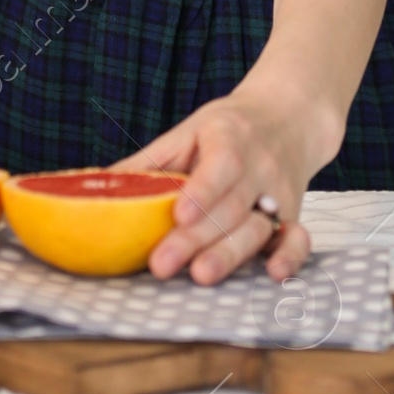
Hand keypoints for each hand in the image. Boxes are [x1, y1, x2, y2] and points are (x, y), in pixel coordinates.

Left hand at [114, 69, 335, 284]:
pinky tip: (273, 275)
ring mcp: (278, 193)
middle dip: (196, 239)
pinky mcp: (293, 215)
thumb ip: (149, 162)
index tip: (178, 215)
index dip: (202, 191)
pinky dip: (291, 257)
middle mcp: (259, 166)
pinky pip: (299, 237)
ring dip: (231, 254)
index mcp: (230, 137)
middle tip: (161, 264)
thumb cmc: (226, 129)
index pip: (221, 165)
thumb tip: (94, 188)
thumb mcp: (188, 132)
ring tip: (201, 275)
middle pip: (230, 207)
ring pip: (258, 227)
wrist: (286, 117)